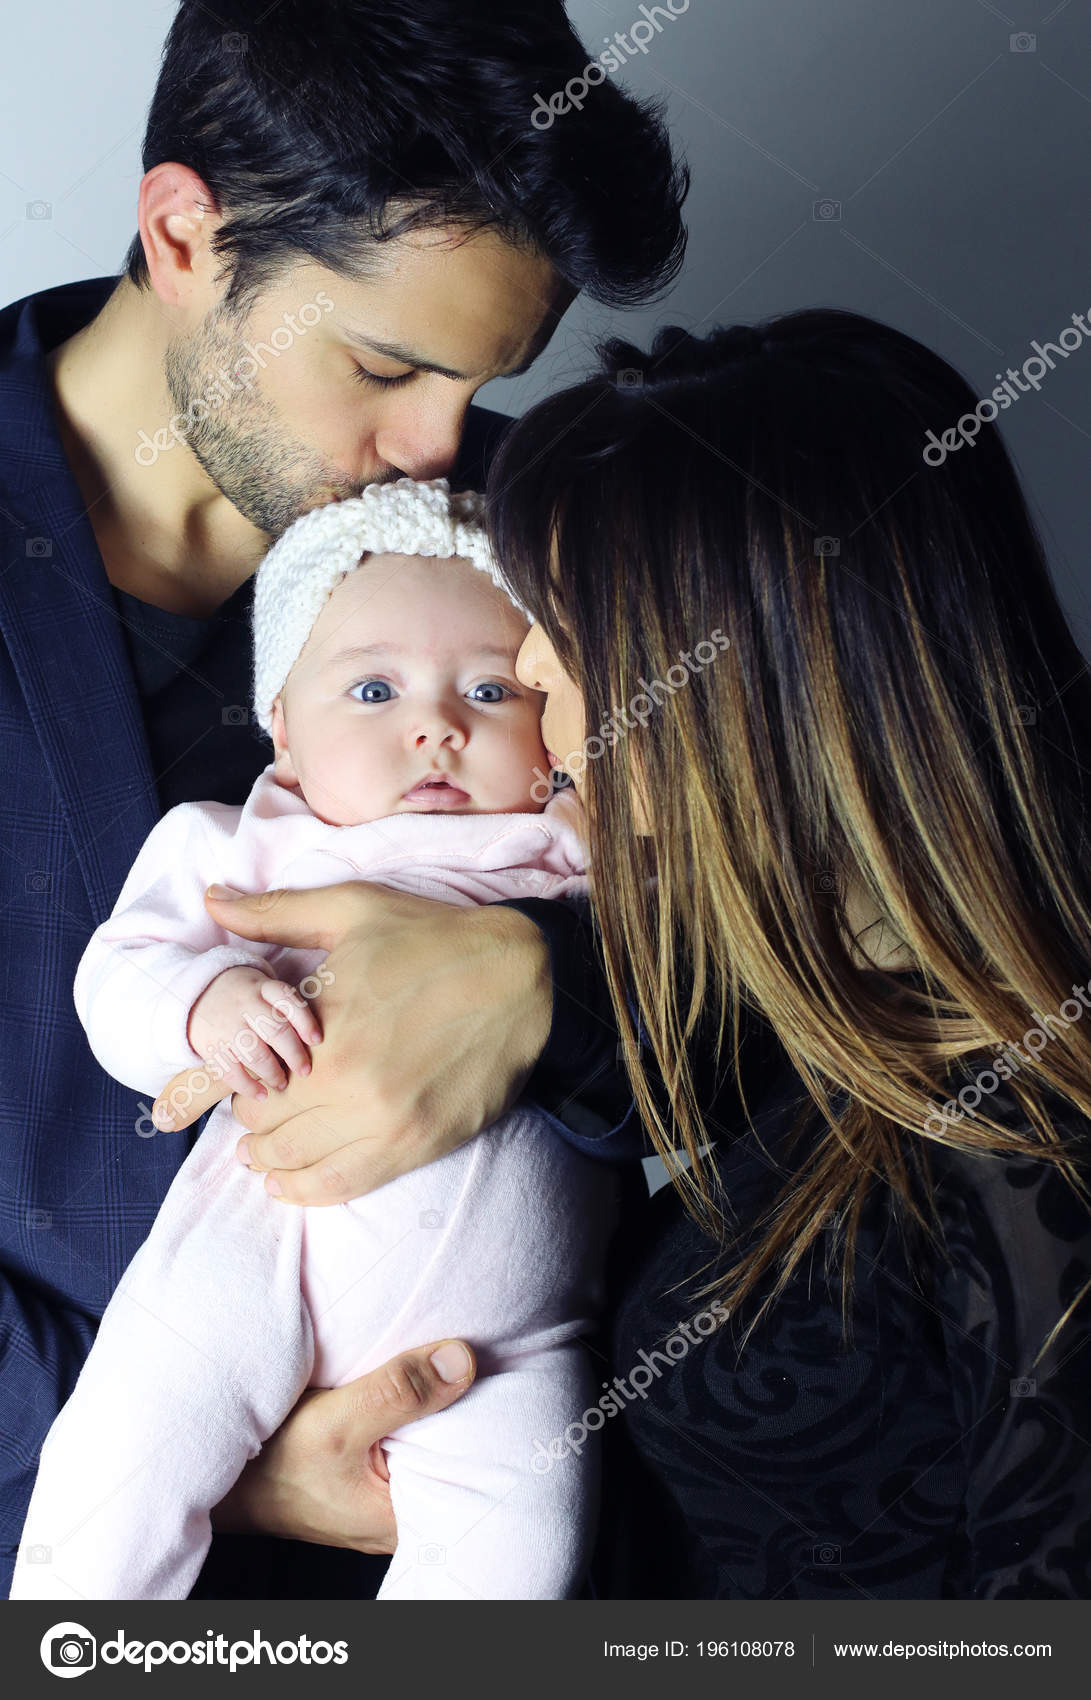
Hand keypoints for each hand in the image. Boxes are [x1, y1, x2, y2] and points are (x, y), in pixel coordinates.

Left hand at [151, 882, 550, 1203]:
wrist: (523, 975)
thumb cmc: (434, 937)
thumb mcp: (352, 909)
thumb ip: (275, 912)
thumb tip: (212, 899)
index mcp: (322, 1025)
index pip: (248, 1073)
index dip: (239, 1073)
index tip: (246, 1068)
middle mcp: (347, 1082)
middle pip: (265, 1123)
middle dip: (252, 1117)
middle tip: (256, 1107)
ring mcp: (385, 1120)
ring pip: (296, 1161)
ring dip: (269, 1158)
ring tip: (260, 1153)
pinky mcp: (417, 1144)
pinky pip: (343, 1185)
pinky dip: (306, 1191)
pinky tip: (286, 1185)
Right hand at [186, 964, 323, 1103]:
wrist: (197, 994)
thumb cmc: (246, 997)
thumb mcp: (265, 989)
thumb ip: (287, 1007)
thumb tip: (316, 1041)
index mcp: (262, 988)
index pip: (287, 1000)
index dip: (305, 1021)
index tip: (317, 1040)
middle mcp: (244, 1004)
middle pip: (274, 1030)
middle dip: (293, 1054)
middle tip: (305, 1070)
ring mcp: (226, 1025)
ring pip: (253, 1052)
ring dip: (272, 1073)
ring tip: (282, 1084)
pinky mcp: (210, 1046)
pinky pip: (229, 1070)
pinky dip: (247, 1086)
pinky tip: (262, 1095)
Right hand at [210, 1339, 475, 1552]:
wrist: (219, 1471)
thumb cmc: (270, 1465)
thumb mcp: (336, 1423)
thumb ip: (398, 1392)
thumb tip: (462, 1360)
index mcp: (406, 1517)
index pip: (476, 1465)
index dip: (494, 1416)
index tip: (505, 1369)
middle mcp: (404, 1514)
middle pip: (459, 1450)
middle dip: (472, 1403)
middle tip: (491, 1349)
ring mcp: (388, 1495)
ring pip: (434, 1440)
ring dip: (442, 1401)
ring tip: (460, 1354)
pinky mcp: (373, 1474)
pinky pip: (411, 1437)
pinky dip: (417, 1407)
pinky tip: (421, 1375)